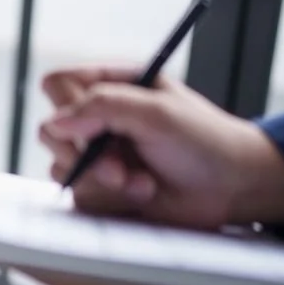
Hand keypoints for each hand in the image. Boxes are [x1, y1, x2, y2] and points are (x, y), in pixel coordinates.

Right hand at [38, 68, 283, 228]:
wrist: (232, 188)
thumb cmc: (205, 141)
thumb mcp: (158, 113)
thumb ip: (104, 107)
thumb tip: (56, 122)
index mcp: (113, 84)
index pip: (59, 86)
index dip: (67, 108)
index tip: (93, 130)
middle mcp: (100, 118)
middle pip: (52, 131)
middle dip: (85, 156)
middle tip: (118, 169)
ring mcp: (98, 154)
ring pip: (62, 167)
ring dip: (104, 182)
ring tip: (144, 183)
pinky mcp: (102, 187)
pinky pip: (79, 195)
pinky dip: (110, 200)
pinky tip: (143, 193)